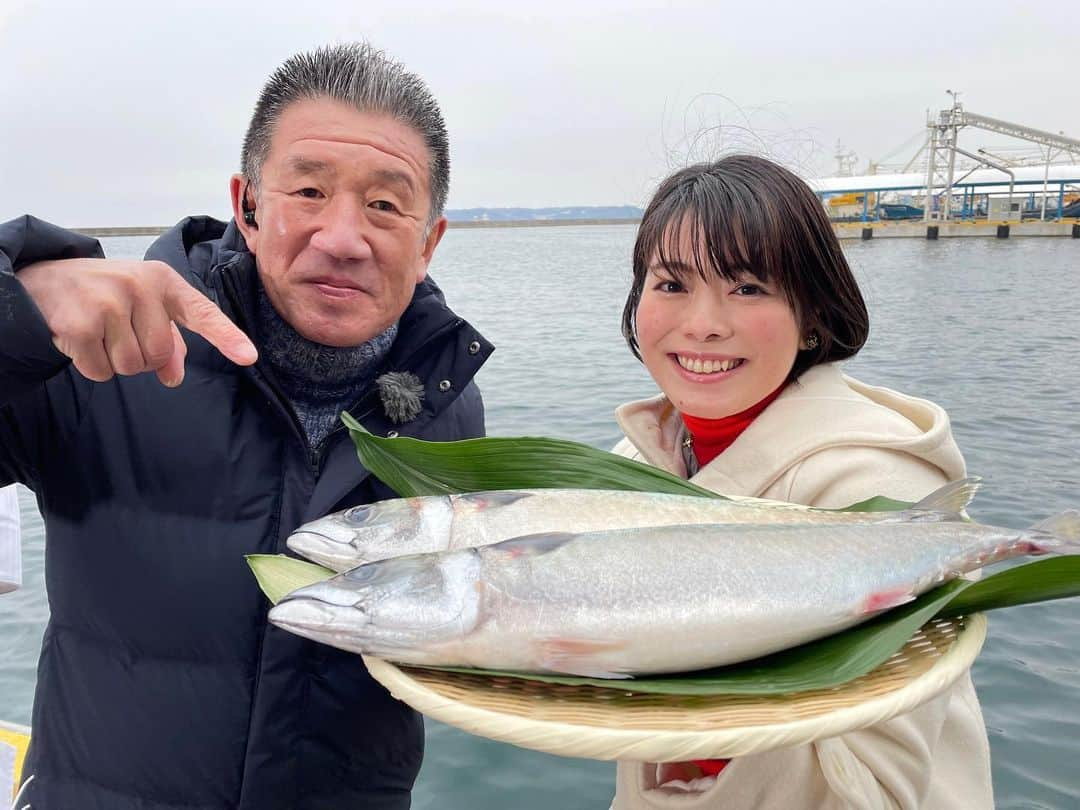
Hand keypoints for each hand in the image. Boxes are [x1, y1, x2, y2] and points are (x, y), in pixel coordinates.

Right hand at [16, 258, 257, 386]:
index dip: (226, 336)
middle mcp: (139, 287)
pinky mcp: (79, 324)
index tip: (249, 356)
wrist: (43, 279)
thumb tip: (174, 376)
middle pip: (160, 355)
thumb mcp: (142, 306)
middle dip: (142, 358)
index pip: (202, 312)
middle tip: (118, 334)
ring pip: (132, 366)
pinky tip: (81, 341)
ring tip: (99, 334)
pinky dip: (92, 367)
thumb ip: (167, 339)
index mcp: (162, 281)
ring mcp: (108, 304)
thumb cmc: (104, 294)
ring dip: (115, 362)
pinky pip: (102, 371)